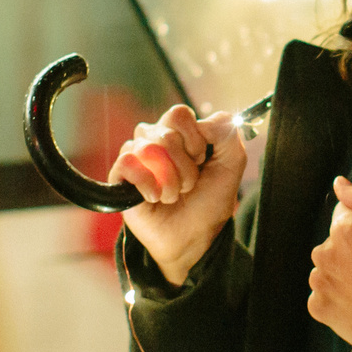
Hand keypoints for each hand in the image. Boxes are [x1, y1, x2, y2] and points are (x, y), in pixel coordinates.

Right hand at [111, 104, 244, 288]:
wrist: (195, 236)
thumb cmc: (209, 200)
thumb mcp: (232, 162)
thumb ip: (226, 131)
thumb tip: (202, 122)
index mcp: (178, 132)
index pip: (179, 115)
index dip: (194, 140)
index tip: (202, 160)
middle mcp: (153, 139)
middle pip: (166, 135)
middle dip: (186, 168)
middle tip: (188, 186)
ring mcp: (135, 157)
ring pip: (149, 149)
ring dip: (170, 181)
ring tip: (172, 195)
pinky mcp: (119, 177)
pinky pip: (128, 162)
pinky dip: (148, 184)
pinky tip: (155, 197)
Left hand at [309, 177, 351, 347]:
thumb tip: (339, 181)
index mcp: (342, 230)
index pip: (344, 215)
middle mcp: (322, 253)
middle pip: (334, 242)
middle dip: (351, 249)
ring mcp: (318, 282)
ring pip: (327, 267)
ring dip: (342, 272)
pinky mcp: (317, 306)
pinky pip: (323, 293)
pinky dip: (337, 296)